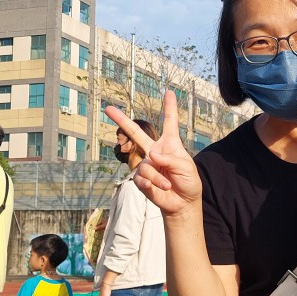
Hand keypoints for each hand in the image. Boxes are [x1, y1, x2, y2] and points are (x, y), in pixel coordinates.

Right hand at [106, 92, 201, 216]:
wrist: (182, 203)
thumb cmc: (188, 183)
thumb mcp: (187, 168)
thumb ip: (171, 159)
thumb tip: (152, 155)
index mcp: (170, 145)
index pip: (169, 123)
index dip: (169, 107)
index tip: (169, 92)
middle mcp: (155, 152)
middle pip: (136, 133)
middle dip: (122, 120)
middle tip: (108, 108)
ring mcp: (146, 165)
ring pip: (146, 166)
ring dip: (158, 177)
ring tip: (168, 184)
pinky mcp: (141, 179)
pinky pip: (142, 179)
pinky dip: (152, 184)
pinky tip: (158, 188)